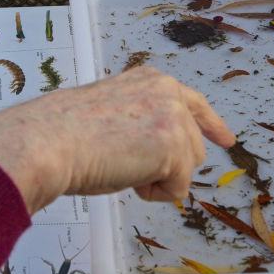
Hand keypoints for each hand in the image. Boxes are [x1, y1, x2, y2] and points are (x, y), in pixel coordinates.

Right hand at [0, 67, 234, 213]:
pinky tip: (125, 177)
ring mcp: (174, 117)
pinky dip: (153, 194)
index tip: (226, 140)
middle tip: (126, 166)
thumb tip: (156, 151)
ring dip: (156, 179)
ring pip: (187, 169)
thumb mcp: (111, 111)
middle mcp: (168, 91)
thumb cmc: (63, 132)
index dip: (211, 124)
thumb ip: (141, 119)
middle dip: (167, 166)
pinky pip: (178, 189)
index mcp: (149, 80)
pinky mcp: (175, 147)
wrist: (47, 142)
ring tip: (119, 166)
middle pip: (194, 145)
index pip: (193, 102)